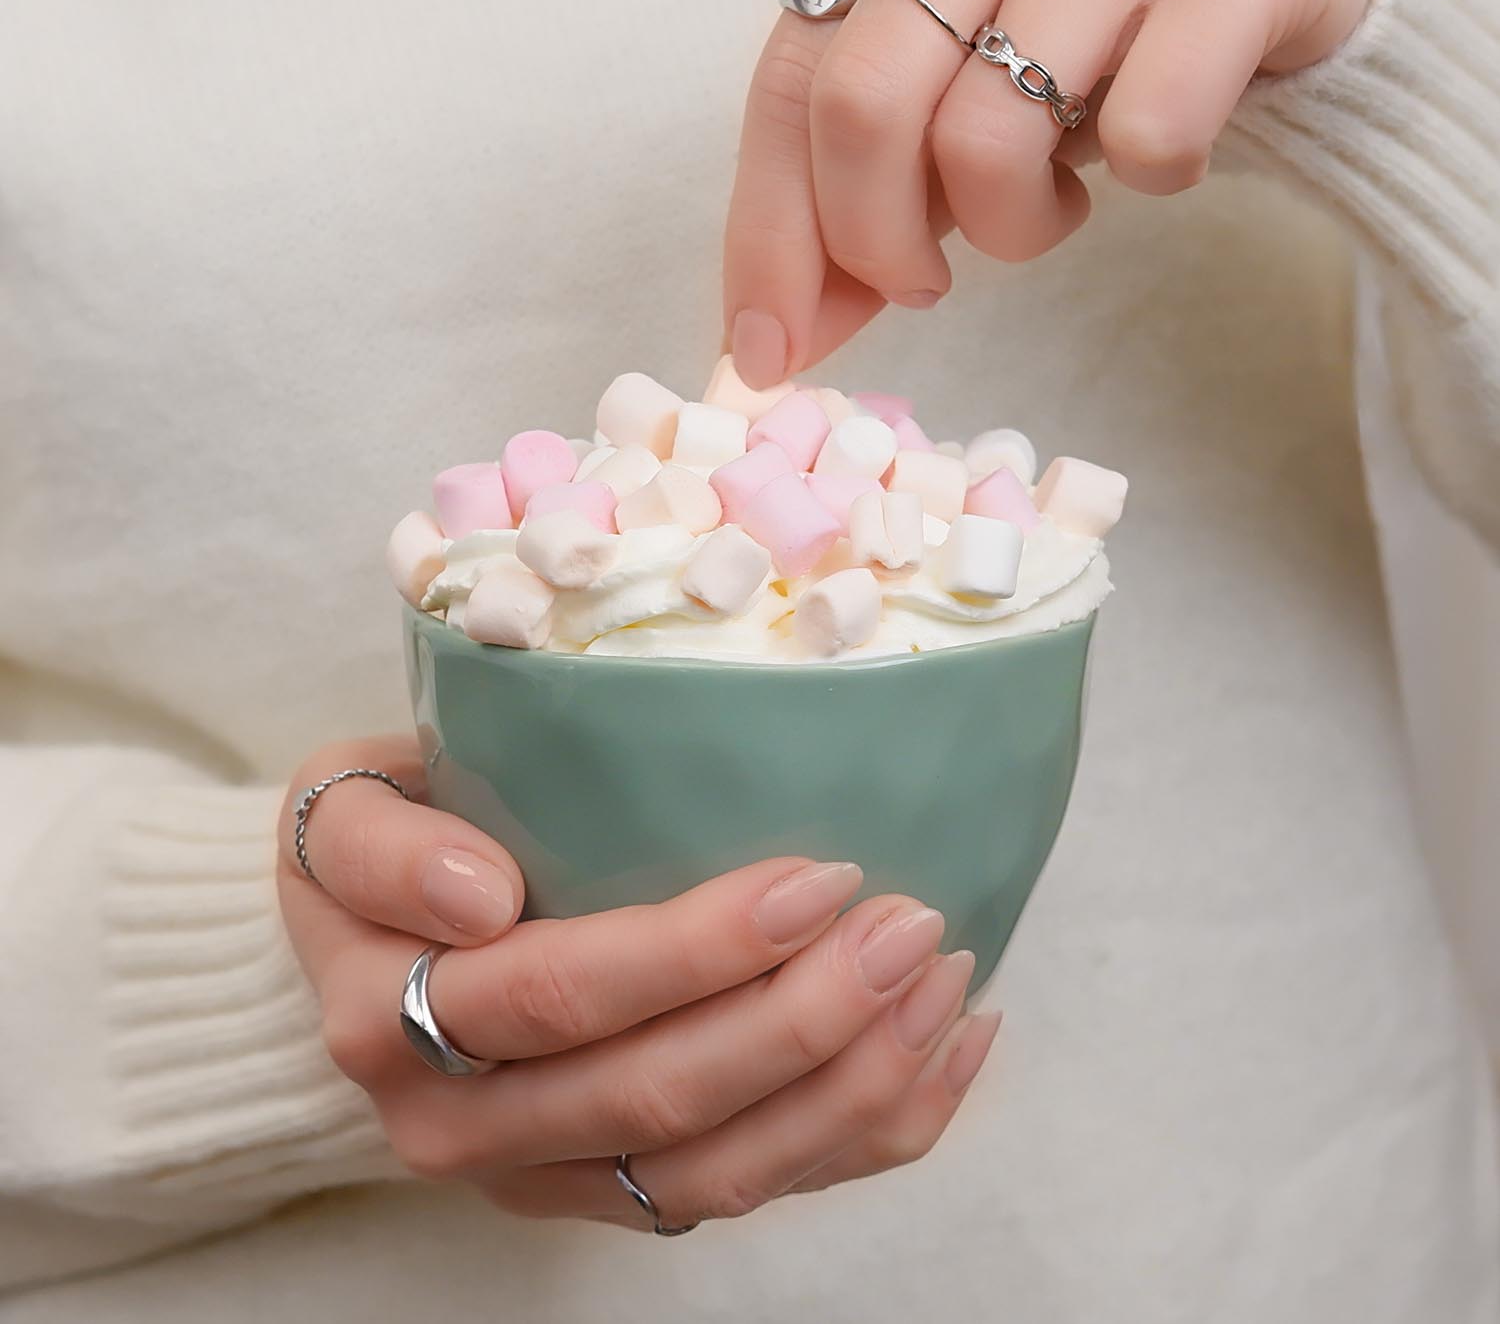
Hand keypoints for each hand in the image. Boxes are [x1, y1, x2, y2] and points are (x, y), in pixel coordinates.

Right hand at [277, 737, 1000, 1228]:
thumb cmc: (384, 848)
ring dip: (857, 1085)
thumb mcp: (339, 810)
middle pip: (663, 1096)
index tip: (819, 876)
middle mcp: (470, 1128)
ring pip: (726, 1169)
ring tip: (947, 980)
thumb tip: (479, 898)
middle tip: (914, 923)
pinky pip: (759, 1187)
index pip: (569, 996)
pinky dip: (868, 1132)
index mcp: (393, 1026)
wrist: (376, 948)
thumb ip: (380, 846)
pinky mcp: (620, 1192)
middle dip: (809, 1020)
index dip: (702, 948)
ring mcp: (554, 1176)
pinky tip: (949, 1047)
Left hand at [724, 0, 1379, 384]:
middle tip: (924, 282)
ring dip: (1013, 227)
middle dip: (875, 245)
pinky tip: (1160, 145)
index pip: (791, 82)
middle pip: (864, 109)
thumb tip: (780, 333)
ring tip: (1056, 197)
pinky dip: (1148, 179)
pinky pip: (1145, 137)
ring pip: (987, 137)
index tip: (765, 349)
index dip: (767, 235)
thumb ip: (872, 170)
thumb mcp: (962, 54)